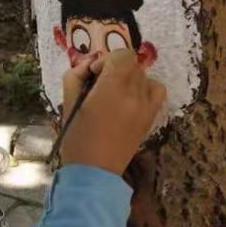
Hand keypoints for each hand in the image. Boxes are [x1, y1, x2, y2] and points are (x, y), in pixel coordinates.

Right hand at [58, 49, 165, 175]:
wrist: (95, 171)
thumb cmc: (76, 138)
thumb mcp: (67, 104)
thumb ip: (75, 76)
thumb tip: (88, 64)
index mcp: (111, 90)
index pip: (121, 55)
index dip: (105, 60)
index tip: (93, 75)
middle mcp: (133, 94)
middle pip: (132, 63)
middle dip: (115, 68)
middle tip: (100, 85)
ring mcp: (146, 106)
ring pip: (143, 75)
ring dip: (128, 77)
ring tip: (114, 93)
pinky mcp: (150, 116)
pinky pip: (157, 90)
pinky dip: (147, 88)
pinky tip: (132, 98)